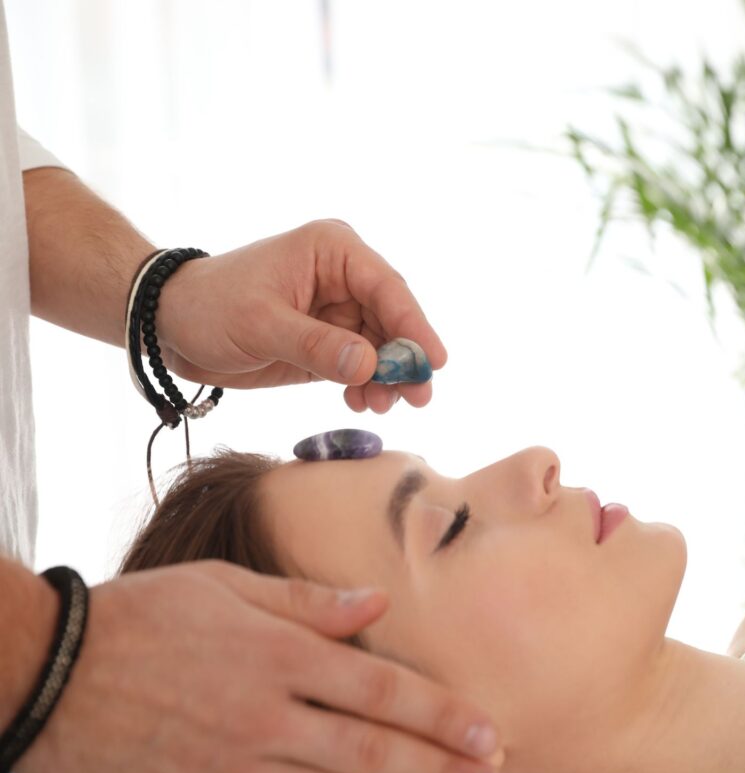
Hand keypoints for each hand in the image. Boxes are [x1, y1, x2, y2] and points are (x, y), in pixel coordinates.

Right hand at [15, 561, 504, 772]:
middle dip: (441, 769)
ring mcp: (235, 769)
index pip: (381, 688)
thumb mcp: (225, 586)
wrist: (49, 674)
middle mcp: (266, 715)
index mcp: (278, 654)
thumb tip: (377, 603)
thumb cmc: (144, 616)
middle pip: (373, 750)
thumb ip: (307, 601)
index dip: (440, 713)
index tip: (486, 731)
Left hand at [153, 220, 446, 413]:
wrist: (169, 325)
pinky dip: (365, 386)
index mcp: (332, 251)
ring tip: (381, 407)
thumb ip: (316, 346)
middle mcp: (344, 277)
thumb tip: (370, 366)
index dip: (414, 326)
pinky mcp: (328, 341)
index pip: (387, 287)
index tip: (433, 362)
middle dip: (404, 360)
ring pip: (381, 347)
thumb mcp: (261, 325)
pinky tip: (360, 403)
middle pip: (393, 320)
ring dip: (386, 379)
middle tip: (417, 397)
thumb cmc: (208, 307)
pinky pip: (360, 365)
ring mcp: (339, 311)